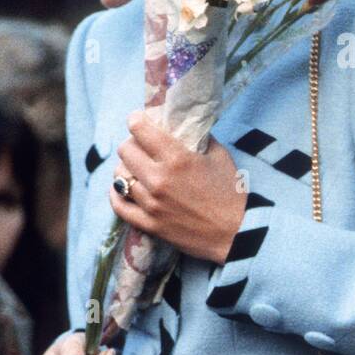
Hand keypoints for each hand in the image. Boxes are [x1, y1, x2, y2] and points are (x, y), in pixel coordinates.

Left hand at [110, 112, 245, 263]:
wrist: (237, 234)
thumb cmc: (232, 193)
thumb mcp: (219, 156)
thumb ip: (198, 139)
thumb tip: (183, 126)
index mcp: (177, 158)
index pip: (140, 130)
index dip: (136, 121)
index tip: (137, 120)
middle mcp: (159, 179)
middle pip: (125, 151)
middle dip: (131, 144)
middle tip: (139, 146)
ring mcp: (151, 204)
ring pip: (119, 177)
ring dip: (125, 169)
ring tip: (135, 169)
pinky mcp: (149, 224)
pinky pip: (119, 206)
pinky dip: (116, 194)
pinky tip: (121, 188)